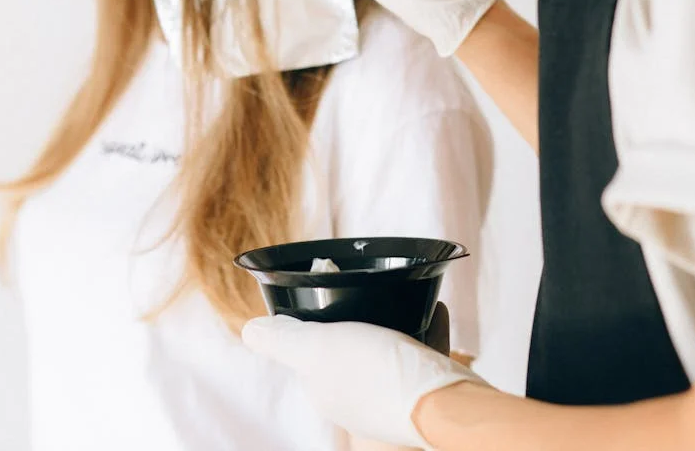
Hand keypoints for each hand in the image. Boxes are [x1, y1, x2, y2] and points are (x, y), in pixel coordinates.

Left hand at [241, 309, 486, 448]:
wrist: (445, 403)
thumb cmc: (378, 374)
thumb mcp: (316, 348)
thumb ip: (281, 340)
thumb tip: (249, 330)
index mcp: (324, 390)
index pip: (311, 350)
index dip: (317, 321)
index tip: (331, 291)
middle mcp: (355, 399)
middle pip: (349, 348)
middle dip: (359, 319)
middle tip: (372, 293)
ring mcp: (390, 398)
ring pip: (387, 349)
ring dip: (395, 321)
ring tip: (406, 300)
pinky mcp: (425, 391)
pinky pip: (420, 353)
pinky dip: (425, 328)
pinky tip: (433, 309)